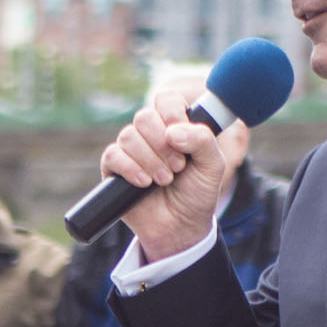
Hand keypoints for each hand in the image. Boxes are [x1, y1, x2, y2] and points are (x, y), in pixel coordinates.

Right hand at [100, 87, 236, 261]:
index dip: (172, 112)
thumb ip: (203, 140)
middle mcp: (151, 135)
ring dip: (151, 160)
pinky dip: (131, 169)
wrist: (181, 227)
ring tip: (165, 180)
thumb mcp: (213, 165)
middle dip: (163, 144)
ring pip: (128, 136)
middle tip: (178, 166)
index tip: (181, 137)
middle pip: (144, 117)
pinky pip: (113, 155)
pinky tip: (144, 183)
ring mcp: (131, 151)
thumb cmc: (197, 194)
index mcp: (174, 126)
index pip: (165, 99)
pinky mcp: (113, 170)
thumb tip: (172, 132)